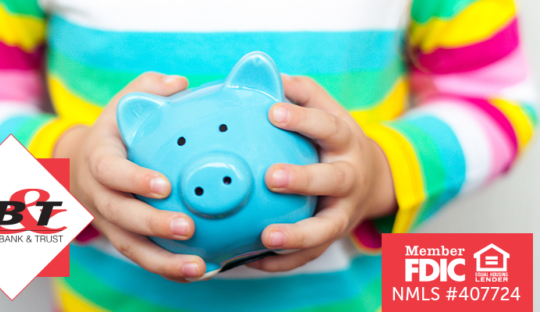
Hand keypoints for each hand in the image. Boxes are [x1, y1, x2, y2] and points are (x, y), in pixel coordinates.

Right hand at [53, 73, 205, 281]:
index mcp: (99, 159)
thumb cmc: (113, 132)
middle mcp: (99, 195)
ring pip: (130, 247)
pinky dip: (168, 268)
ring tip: (198, 267)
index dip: (133, 180)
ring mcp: (108, 222)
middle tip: (187, 228)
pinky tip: (200, 271)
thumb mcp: (123, 104)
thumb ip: (149, 89)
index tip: (163, 185)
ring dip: (163, 261)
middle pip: (120, 216)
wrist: (80, 165)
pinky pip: (142, 257)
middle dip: (152, 225)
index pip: (110, 171)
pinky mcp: (122, 238)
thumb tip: (181, 84)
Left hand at [247, 75, 396, 271]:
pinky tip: (254, 260)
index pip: (327, 126)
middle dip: (304, 179)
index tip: (272, 112)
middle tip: (271, 177)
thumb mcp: (327, 110)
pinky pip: (311, 254)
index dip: (302, 120)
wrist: (374, 178)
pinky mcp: (333, 235)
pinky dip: (285, 261)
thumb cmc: (335, 140)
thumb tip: (265, 75)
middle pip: (333, 179)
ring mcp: (344, 210)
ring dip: (298, 235)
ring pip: (327, 228)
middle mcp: (349, 175)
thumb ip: (300, 93)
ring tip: (266, 237)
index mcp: (344, 140)